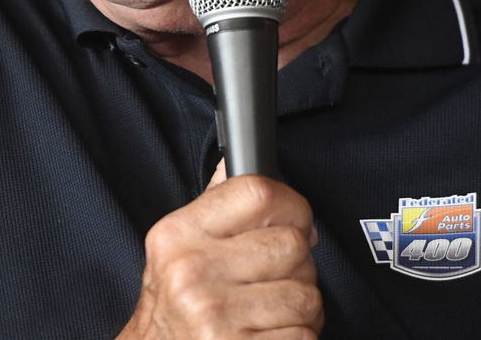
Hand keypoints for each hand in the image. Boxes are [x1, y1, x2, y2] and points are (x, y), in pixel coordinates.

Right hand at [117, 166, 321, 338]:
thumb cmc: (173, 305)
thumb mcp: (177, 247)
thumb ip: (212, 206)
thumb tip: (236, 159)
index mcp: (178, 234)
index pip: (258, 193)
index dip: (292, 205)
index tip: (295, 220)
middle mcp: (192, 272)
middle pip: (292, 245)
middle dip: (297, 264)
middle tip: (274, 277)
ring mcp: (216, 317)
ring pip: (306, 295)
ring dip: (300, 306)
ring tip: (270, 310)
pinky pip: (305, 335)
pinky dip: (297, 337)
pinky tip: (267, 334)